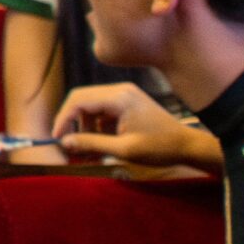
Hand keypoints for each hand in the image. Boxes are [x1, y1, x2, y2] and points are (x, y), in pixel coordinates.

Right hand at [53, 82, 221, 166]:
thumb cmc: (160, 147)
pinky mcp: (128, 103)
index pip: (78, 100)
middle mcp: (120, 90)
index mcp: (119, 97)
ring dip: (86, 129)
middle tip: (71, 147)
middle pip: (82, 101)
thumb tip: (65, 142)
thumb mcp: (124, 150)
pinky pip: (104, 112)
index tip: (57, 139)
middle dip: (73, 125)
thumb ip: (92, 144)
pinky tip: (102, 146)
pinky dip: (98, 128)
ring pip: (92, 108)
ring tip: (89, 153)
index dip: (63, 119)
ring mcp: (125, 95)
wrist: (187, 145)